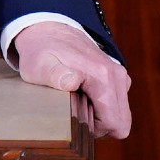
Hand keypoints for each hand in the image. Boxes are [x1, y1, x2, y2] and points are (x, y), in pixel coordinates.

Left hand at [12, 21, 132, 138]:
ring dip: (101, 116)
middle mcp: (117, 75)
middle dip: (99, 126)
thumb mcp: (38, 65)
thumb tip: (73, 81)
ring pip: (120, 115)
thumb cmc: (41, 51)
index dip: (93, 129)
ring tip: (77, 101)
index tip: (74, 116)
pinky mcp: (117, 77)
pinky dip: (102, 107)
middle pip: (121, 123)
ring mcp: (119, 75)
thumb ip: (54, 75)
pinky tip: (83, 95)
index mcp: (102, 76)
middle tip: (75, 111)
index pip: (113, 123)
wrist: (48, 30)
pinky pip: (117, 105)